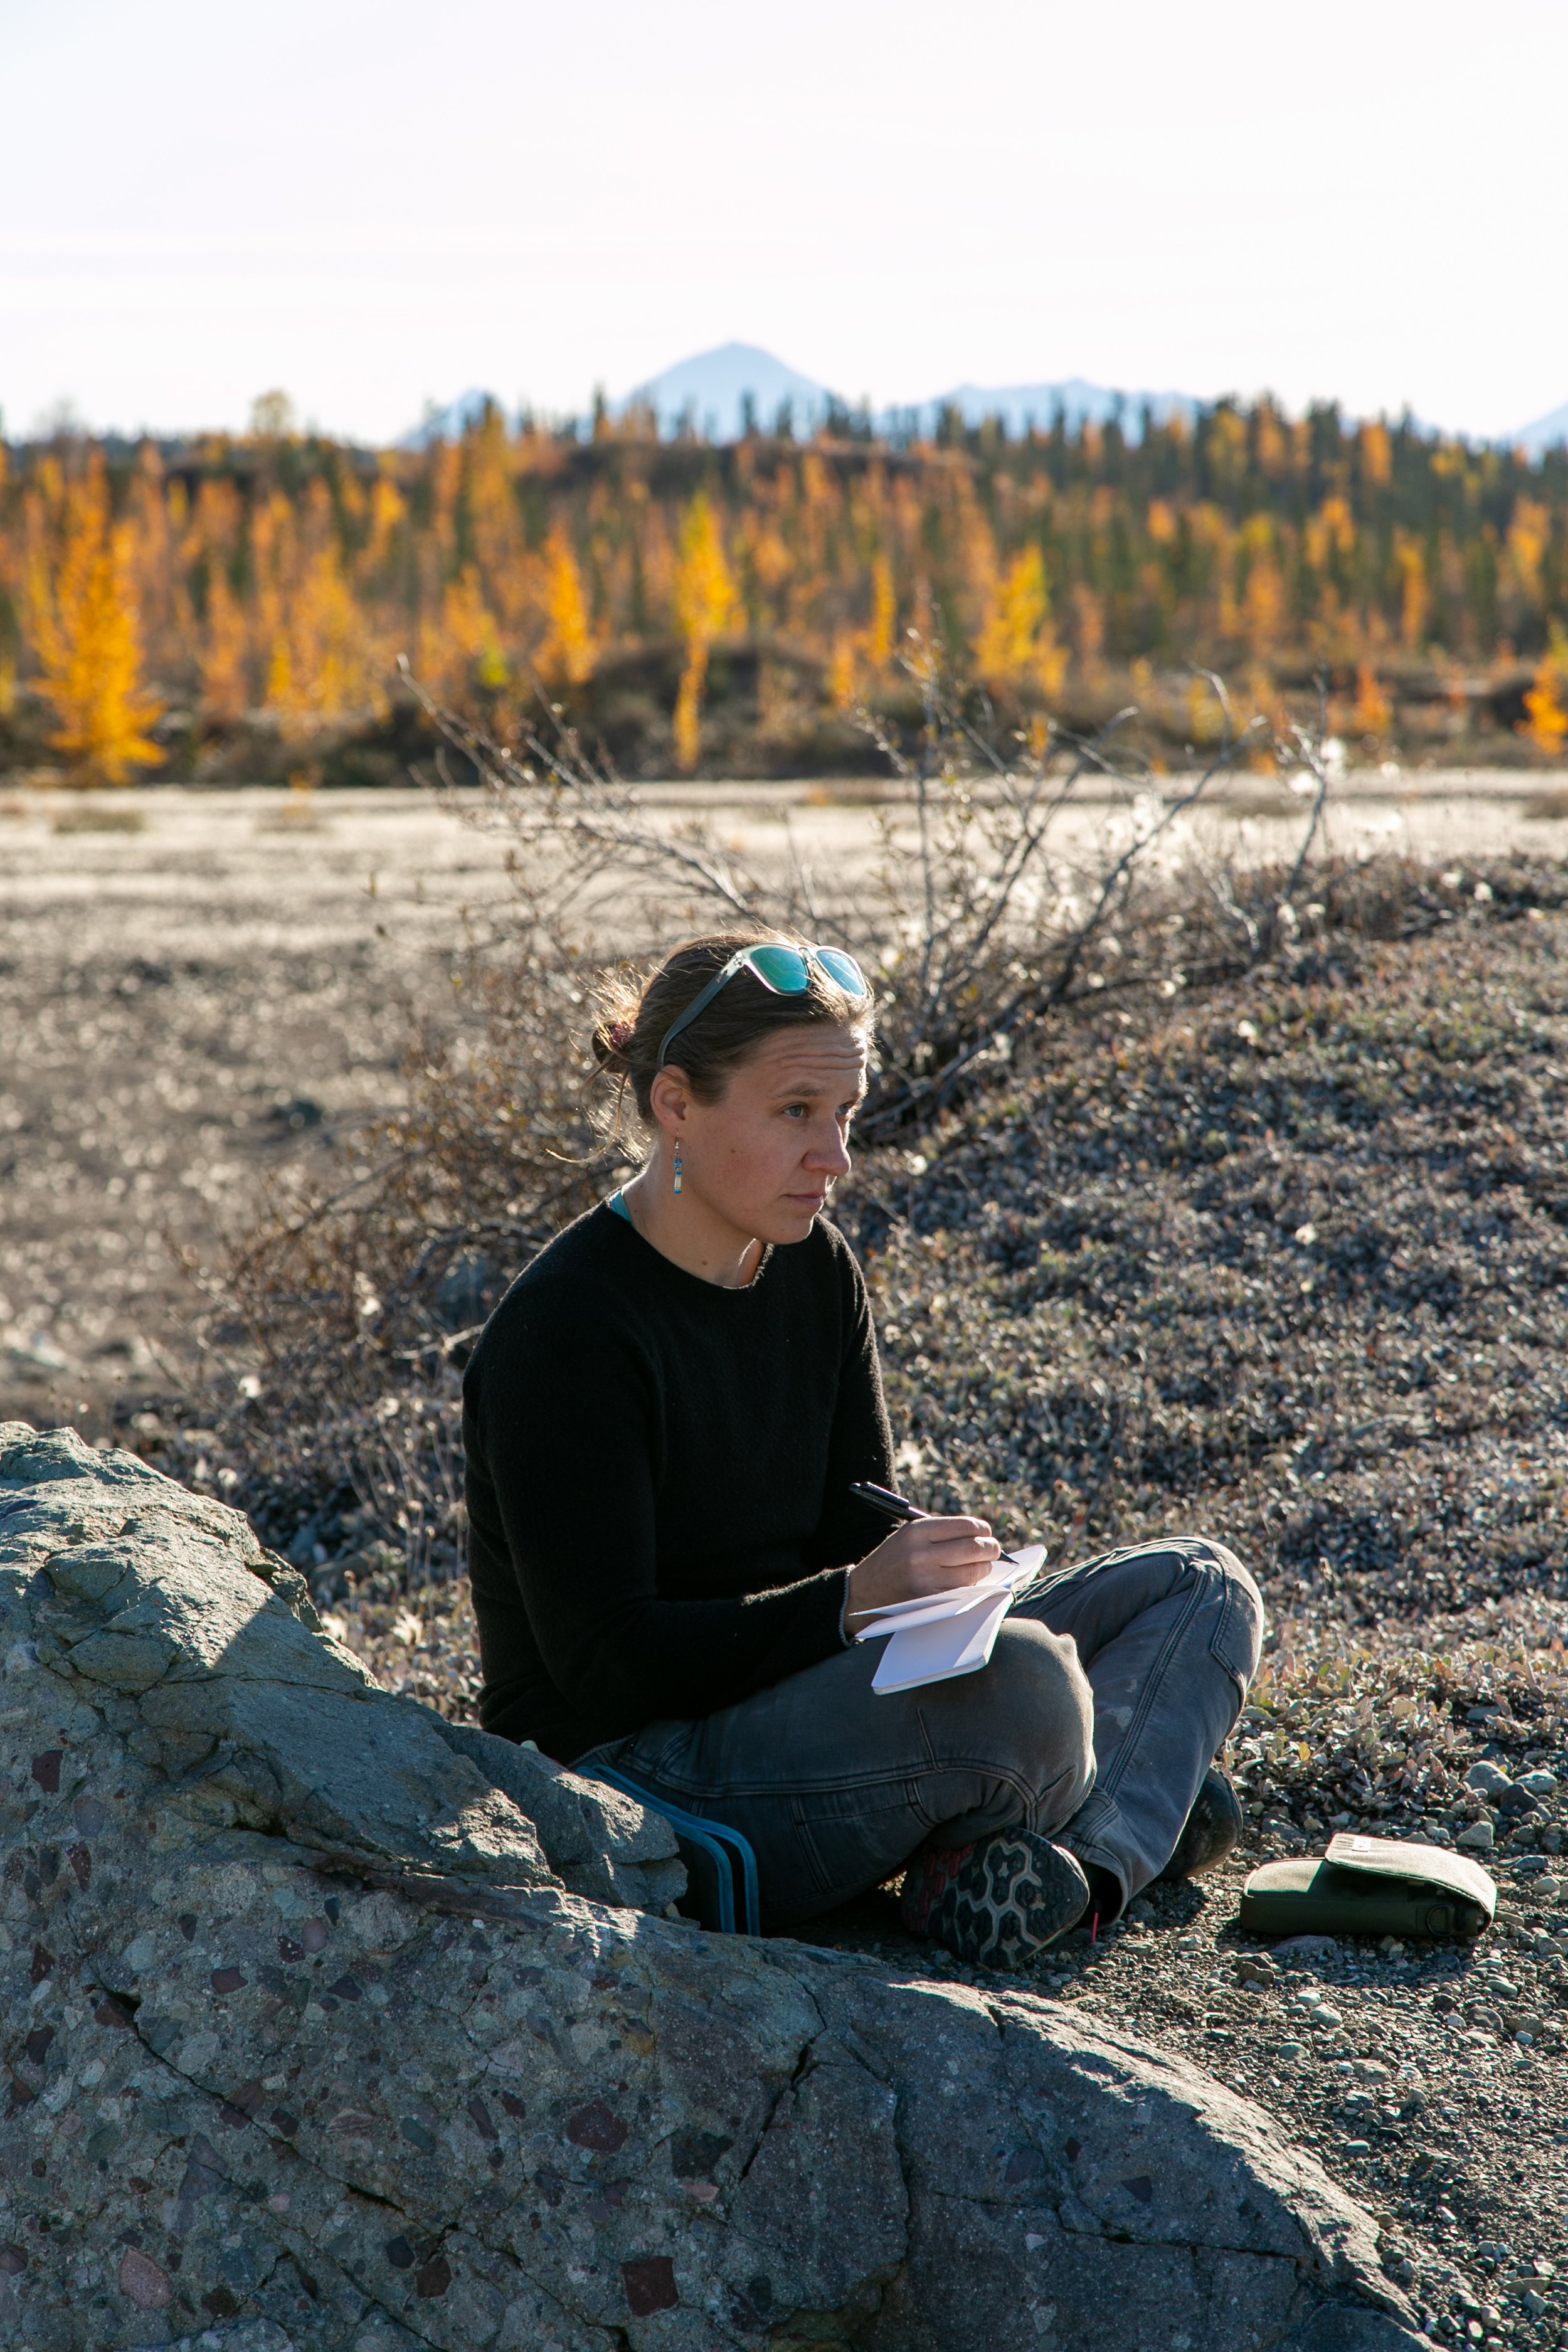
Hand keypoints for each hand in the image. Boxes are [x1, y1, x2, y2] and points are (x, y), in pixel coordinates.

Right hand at [844, 1516, 999, 1636]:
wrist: (863, 1593)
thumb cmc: (892, 1561)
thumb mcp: (908, 1537)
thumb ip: (940, 1533)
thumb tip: (980, 1535)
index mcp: (917, 1531)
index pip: (965, 1526)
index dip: (982, 1529)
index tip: (986, 1533)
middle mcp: (921, 1554)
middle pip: (974, 1548)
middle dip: (990, 1549)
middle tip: (993, 1550)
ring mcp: (925, 1579)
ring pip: (973, 1572)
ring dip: (983, 1568)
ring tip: (981, 1565)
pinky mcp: (929, 1600)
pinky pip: (963, 1591)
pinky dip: (972, 1585)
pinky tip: (969, 1580)